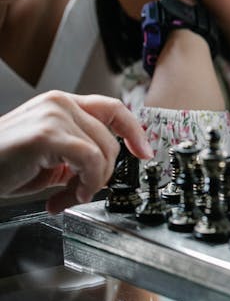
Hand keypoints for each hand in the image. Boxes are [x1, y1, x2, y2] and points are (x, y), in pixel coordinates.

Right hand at [0, 91, 152, 213]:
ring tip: (67, 197)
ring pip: (104, 151)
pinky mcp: (47, 134)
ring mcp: (54, 115)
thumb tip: (103, 170)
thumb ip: (77, 155)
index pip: (113, 109)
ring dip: (92, 183)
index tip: (145, 152)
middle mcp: (60, 103)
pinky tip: (67, 196)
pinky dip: (87, 182)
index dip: (134, 131)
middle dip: (103, 174)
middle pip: (111, 139)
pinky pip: (91, 160)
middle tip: (80, 193)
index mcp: (62, 104)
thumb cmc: (1, 165)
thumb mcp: (48, 157)